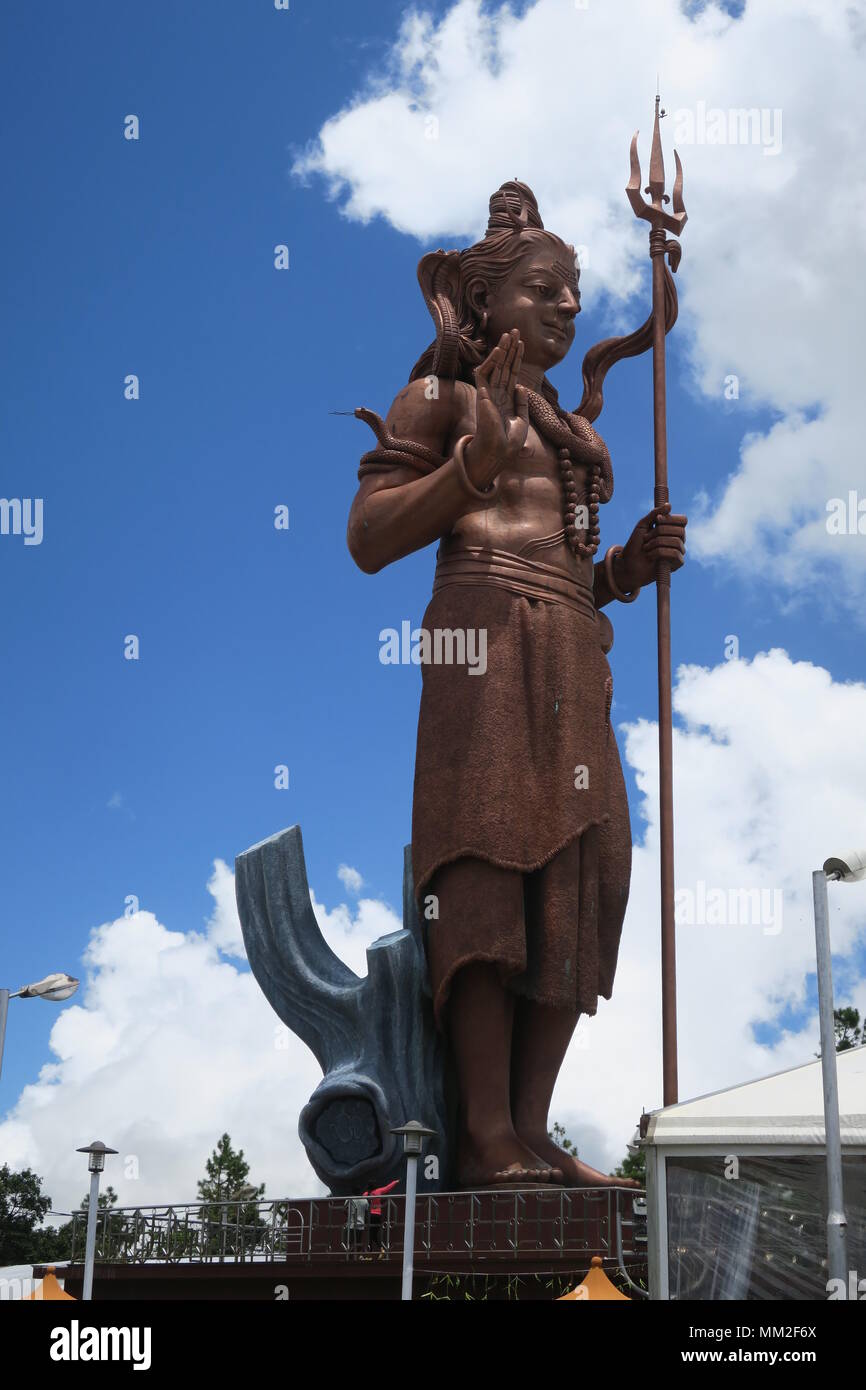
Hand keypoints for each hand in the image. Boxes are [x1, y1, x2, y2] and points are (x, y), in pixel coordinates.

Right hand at [466, 329, 529, 487]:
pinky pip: (485, 374)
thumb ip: (521, 404)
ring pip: (496, 366)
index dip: (517, 358)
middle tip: (516, 331)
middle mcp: (496, 394)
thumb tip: (522, 387)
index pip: (512, 374)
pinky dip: (492, 362)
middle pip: (504, 366)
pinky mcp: (482, 395)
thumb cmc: (509, 442)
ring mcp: (489, 393)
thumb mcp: (521, 420)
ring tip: (510, 334)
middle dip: (510, 349)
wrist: (499, 451)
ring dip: (503, 350)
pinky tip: (500, 350)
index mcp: (506, 399)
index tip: (522, 344)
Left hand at [617, 503, 686, 590]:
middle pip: (680, 530)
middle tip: (646, 537)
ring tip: (646, 547)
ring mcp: (678, 552)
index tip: (657, 520)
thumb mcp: (642, 525)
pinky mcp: (676, 564)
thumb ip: (654, 514)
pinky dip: (659, 552)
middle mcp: (678, 540)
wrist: (627, 565)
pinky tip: (650, 556)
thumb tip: (669, 505)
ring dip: (657, 543)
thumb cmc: (635, 545)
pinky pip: (675, 554)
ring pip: (677, 542)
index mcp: (672, 530)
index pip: (683, 520)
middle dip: (660, 531)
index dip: (671, 518)